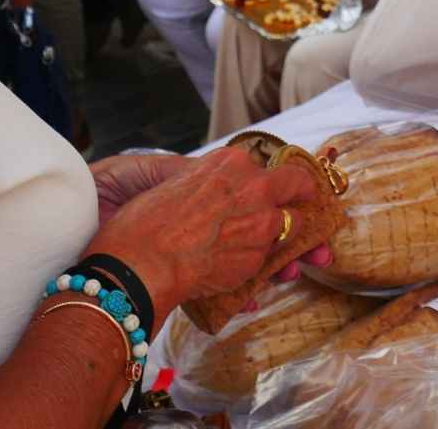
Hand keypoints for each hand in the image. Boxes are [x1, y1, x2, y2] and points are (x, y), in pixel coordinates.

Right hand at [86, 146, 327, 323]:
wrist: (138, 263)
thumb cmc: (145, 222)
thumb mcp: (179, 181)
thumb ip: (213, 182)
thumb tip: (227, 191)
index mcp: (233, 163)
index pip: (274, 163)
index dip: (285, 179)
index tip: (288, 187)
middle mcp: (255, 189)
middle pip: (297, 189)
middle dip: (299, 200)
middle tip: (296, 209)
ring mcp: (260, 226)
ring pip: (289, 229)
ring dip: (278, 238)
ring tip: (258, 248)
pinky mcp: (255, 261)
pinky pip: (265, 266)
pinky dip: (254, 270)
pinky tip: (238, 275)